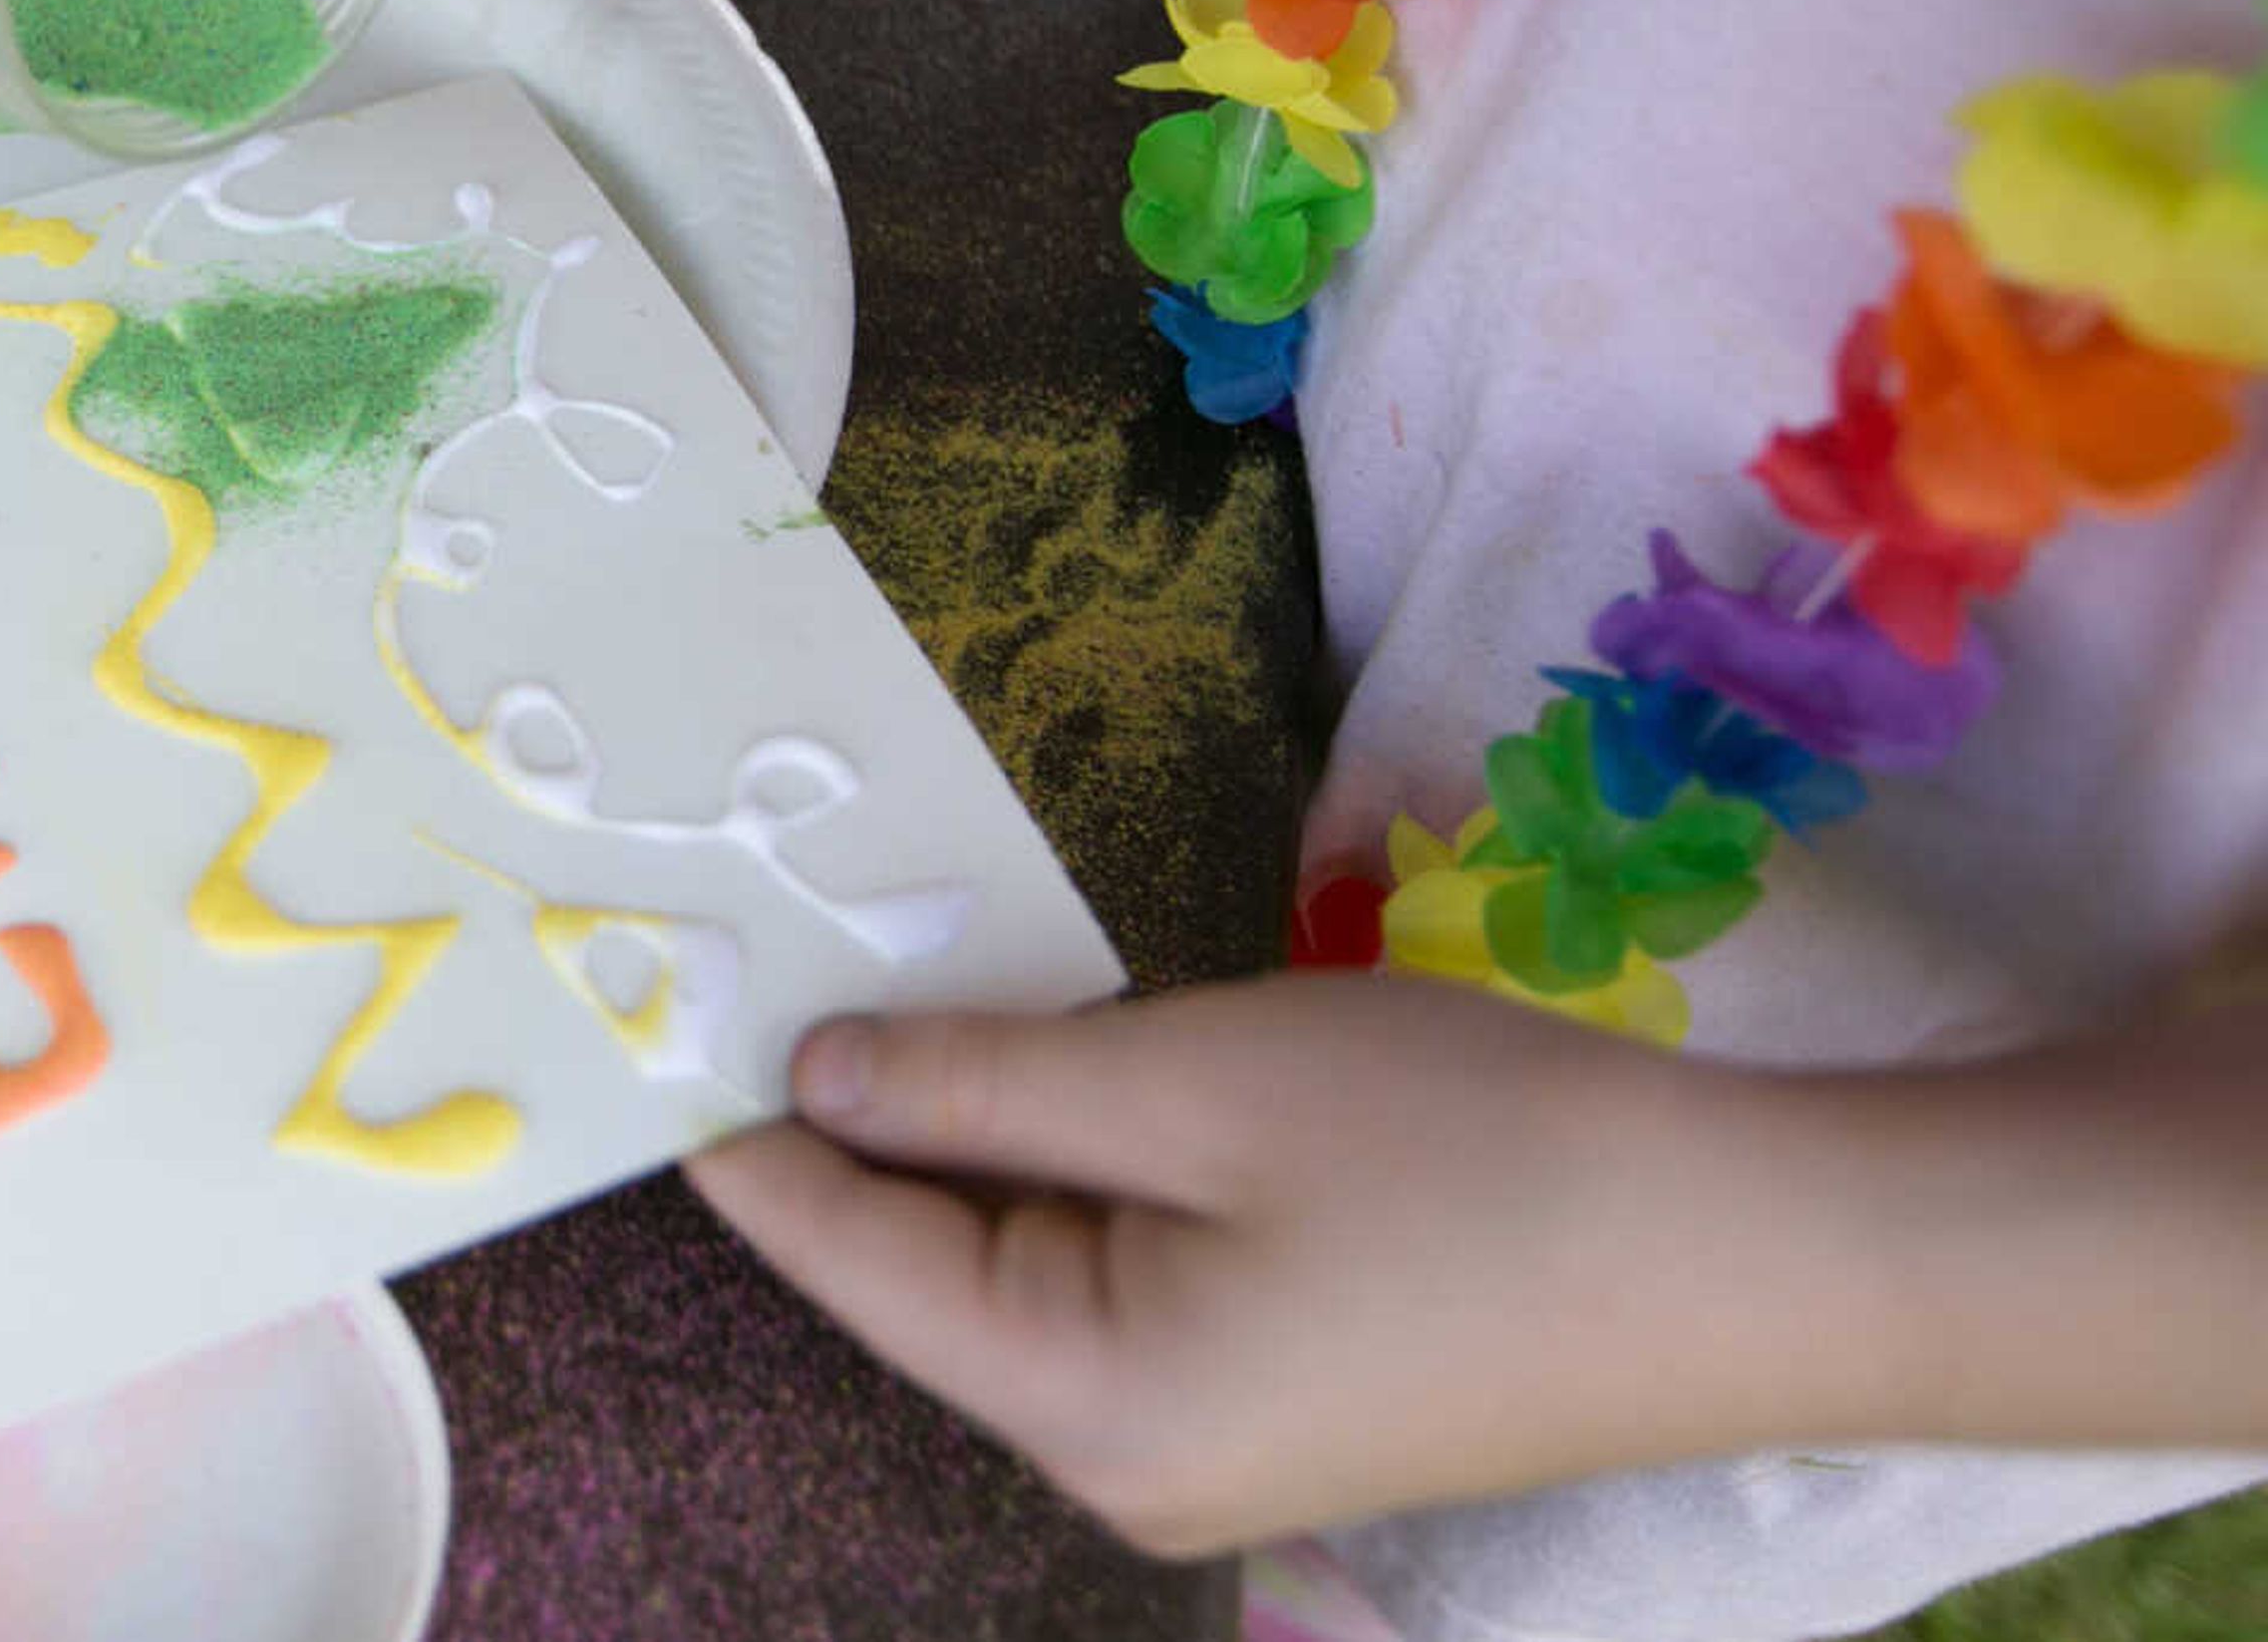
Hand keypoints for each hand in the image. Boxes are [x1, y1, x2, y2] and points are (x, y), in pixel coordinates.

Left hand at [683, 975, 1913, 1556]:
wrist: (1764, 1259)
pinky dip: (1075, 1169)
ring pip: (1017, 1263)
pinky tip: (1059, 1061)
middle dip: (860, 1115)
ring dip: (975, 1130)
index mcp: (1078, 1407)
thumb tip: (815, 1078)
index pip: (844, 1254)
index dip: (742, 1126)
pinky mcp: (1273, 1403)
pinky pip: (1113, 1276)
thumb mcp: (1200, 1082)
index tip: (645, 1008)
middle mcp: (1114, 1465)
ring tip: (902, 976)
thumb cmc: (1478, 1158)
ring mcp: (1201, 1450)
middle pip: (923, 1267)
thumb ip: (984, 1084)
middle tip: (770, 945)